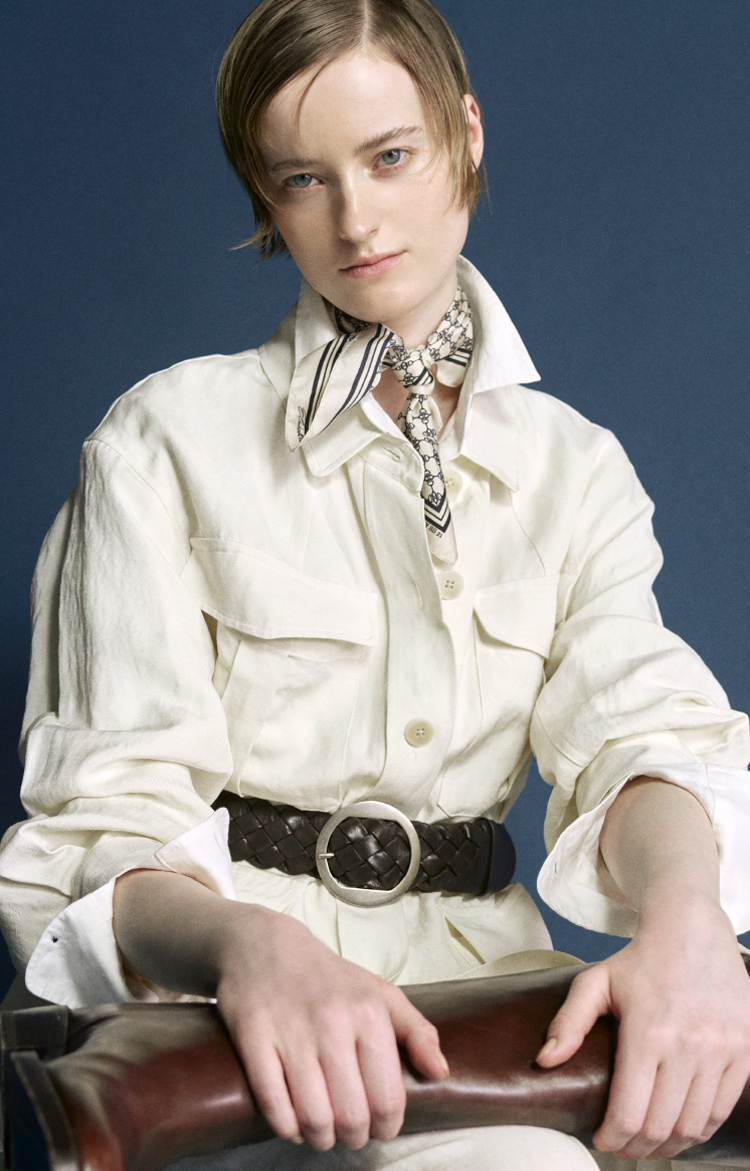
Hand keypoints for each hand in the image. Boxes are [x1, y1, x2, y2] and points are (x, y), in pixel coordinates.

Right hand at [216, 905, 447, 1151]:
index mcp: (369, 1012)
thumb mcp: (381, 993)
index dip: (386, 1127)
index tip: (379, 1127)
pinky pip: (273, 1104)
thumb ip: (418, 1032)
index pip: (388, 1099)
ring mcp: (290, 1030)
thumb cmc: (329, 978)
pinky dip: (286, 1127)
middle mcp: (332, 1021)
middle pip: (351, 1116)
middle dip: (353, 1137)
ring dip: (320, 1138)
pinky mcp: (253, 1037)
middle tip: (349, 1131)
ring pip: (313, 1117)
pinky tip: (293, 1122)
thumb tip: (441, 1073)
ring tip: (323, 1132)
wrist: (265, 944)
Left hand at [536, 897, 749, 1159]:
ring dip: (669, 1145)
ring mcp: (720, 1050)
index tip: (602, 1140)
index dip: (613, 1137)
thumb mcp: (597, 982)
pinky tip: (680, 1128)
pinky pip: (722, 1109)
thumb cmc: (641, 959)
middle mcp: (688, 1046)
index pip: (630, 1111)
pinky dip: (701, 1128)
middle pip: (661, 1126)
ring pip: (694, 1125)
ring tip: (649, 1144)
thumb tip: (544, 1060)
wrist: (692, 929)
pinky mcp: (743, 1051)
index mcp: (648, 1032)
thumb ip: (569, 1022)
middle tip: (622, 1147)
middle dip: (637, 1147)